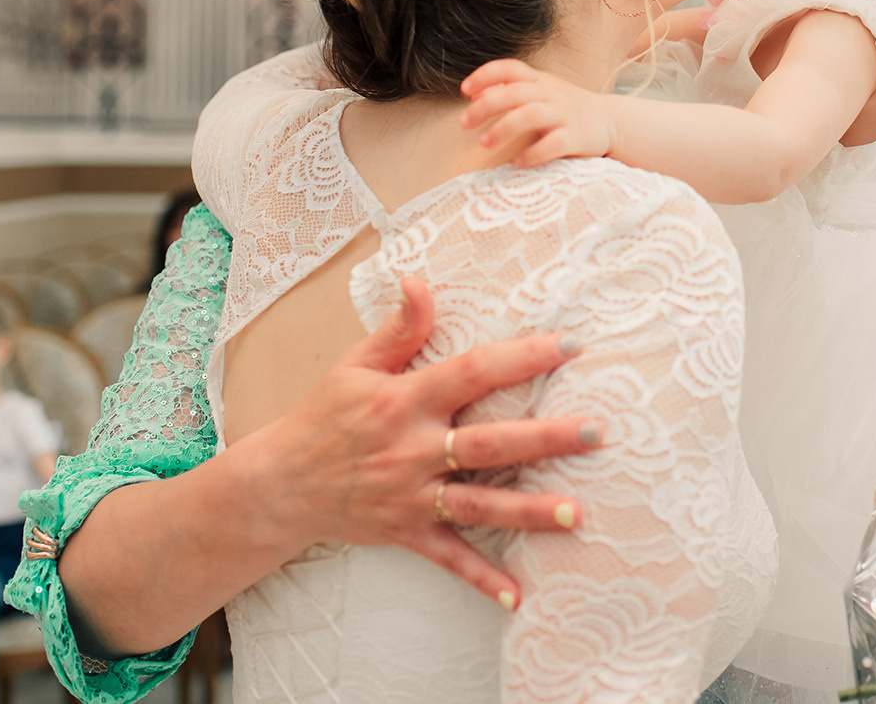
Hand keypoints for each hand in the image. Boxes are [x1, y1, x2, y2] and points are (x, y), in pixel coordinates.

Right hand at [242, 276, 604, 608]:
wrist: (280, 484)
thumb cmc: (325, 415)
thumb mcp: (356, 365)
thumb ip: (399, 327)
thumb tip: (420, 280)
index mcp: (406, 400)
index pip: (473, 372)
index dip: (521, 356)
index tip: (570, 345)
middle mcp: (413, 449)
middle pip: (488, 443)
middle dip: (544, 438)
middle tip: (595, 433)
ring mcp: (411, 495)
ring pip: (479, 505)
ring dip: (529, 512)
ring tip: (578, 512)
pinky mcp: (406, 532)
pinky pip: (449, 558)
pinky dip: (482, 578)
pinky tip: (518, 595)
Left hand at [459, 59, 617, 168]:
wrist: (613, 122)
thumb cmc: (568, 109)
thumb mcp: (542, 93)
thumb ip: (511, 91)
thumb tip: (474, 94)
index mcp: (540, 81)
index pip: (510, 68)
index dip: (485, 75)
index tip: (464, 90)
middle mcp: (552, 94)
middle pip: (514, 93)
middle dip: (485, 106)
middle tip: (464, 123)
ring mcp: (566, 115)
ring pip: (531, 115)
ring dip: (504, 128)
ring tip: (485, 143)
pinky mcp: (578, 137)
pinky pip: (554, 143)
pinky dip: (534, 153)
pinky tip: (519, 163)